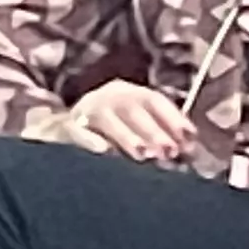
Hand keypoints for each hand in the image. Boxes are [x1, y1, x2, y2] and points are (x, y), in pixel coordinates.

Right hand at [35, 81, 195, 160]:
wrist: (58, 132)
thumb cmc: (109, 134)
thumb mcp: (135, 128)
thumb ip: (161, 136)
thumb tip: (190, 150)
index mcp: (128, 93)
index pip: (153, 100)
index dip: (173, 118)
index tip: (189, 138)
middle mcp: (107, 97)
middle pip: (133, 107)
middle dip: (154, 130)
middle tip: (169, 151)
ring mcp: (85, 110)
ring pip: (108, 118)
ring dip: (127, 136)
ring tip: (143, 155)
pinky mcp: (64, 127)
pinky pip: (76, 130)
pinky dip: (89, 140)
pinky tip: (103, 151)